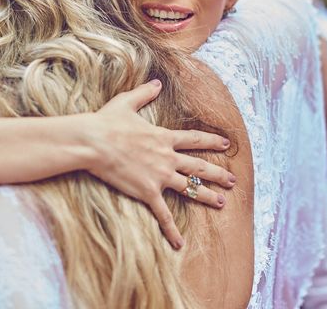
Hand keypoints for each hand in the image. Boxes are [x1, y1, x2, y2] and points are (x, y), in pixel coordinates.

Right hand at [87, 80, 235, 249]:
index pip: (195, 140)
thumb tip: (156, 82)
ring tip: (222, 203)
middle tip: (233, 181)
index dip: (213, 141)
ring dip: (208, 197)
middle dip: (218, 174)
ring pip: (190, 189)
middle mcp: (167, 157)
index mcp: (163, 137)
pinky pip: (163, 214)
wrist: (93, 142)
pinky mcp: (147, 192)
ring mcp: (159, 176)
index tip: (227, 144)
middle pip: (199, 167)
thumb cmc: (107, 121)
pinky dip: (172, 230)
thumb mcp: (127, 102)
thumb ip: (145, 93)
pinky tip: (180, 243)